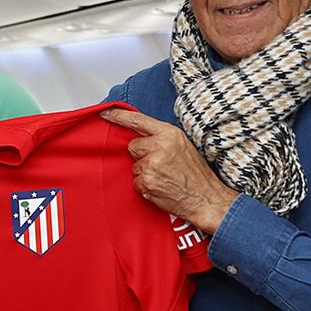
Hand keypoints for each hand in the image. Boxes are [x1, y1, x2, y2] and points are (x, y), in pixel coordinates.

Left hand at [99, 108, 238, 234]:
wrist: (206, 198)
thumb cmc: (195, 174)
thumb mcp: (182, 146)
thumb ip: (161, 138)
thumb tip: (140, 137)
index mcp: (169, 133)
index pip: (138, 120)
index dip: (118, 116)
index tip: (104, 112)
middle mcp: (159, 145)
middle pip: (133, 146)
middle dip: (142, 156)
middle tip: (161, 165)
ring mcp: (152, 164)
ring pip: (134, 166)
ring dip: (144, 173)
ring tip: (164, 178)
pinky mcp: (147, 181)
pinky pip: (135, 182)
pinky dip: (145, 187)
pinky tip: (160, 188)